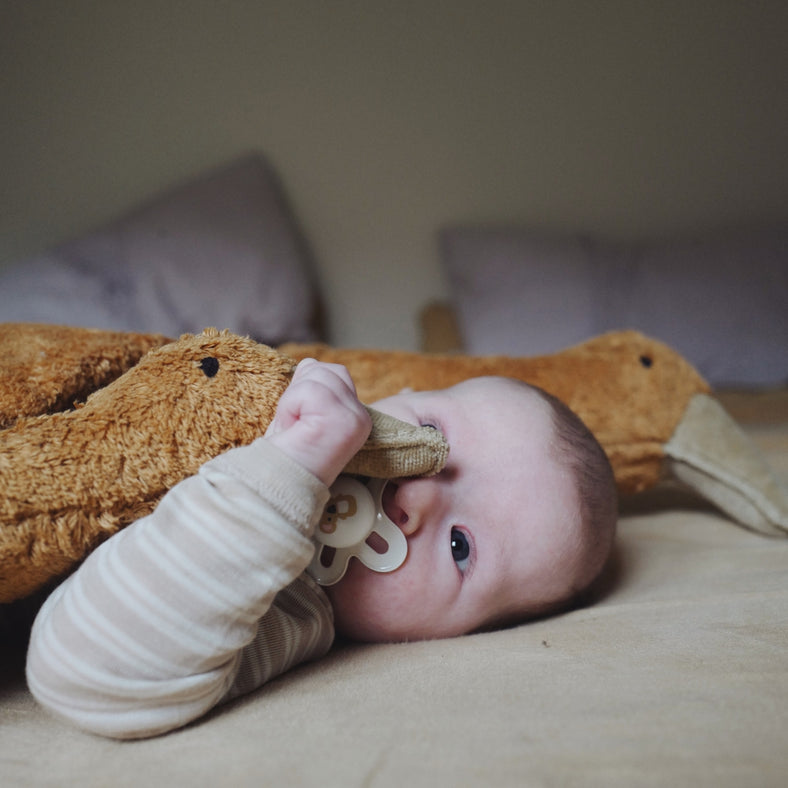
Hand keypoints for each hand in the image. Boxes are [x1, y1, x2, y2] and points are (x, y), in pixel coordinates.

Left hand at [265, 359, 371, 486]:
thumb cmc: (283, 454)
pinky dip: (291, 407)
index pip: (332, 373)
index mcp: (354, 416)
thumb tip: (309, 364)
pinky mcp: (346, 421)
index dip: (305, 392)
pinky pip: (309, 388)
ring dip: (293, 401)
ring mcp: (357, 418)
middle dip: (299, 392)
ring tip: (295, 428)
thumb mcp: (298, 412)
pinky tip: (295, 430)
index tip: (299, 425)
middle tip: (295, 426)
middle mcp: (362, 416)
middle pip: (325, 369)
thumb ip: (309, 387)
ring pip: (317, 374)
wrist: (274, 487)